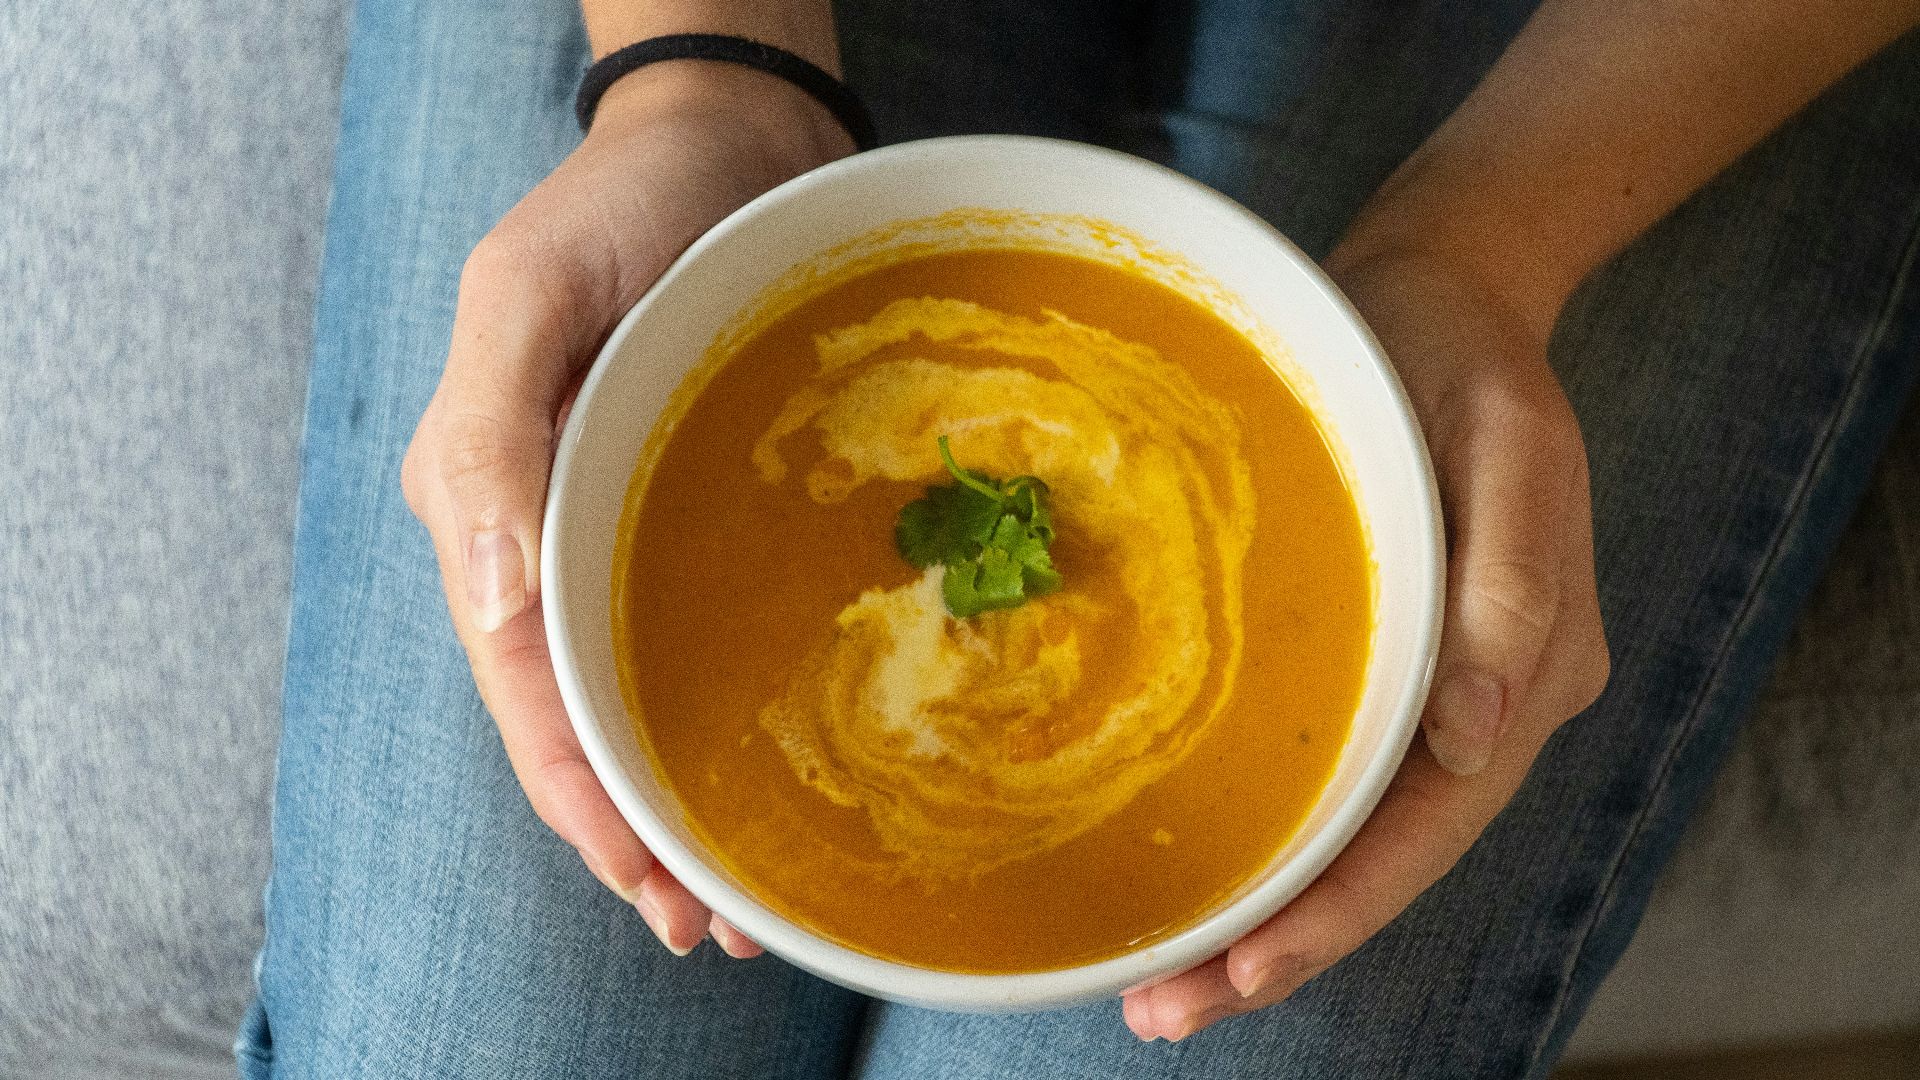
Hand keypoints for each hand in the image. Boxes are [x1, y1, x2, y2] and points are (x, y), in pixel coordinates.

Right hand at [401, 61, 852, 957]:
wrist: (729, 137)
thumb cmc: (626, 204)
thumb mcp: (528, 290)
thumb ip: (489, 439)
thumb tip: (487, 609)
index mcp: (490, 500)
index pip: (525, 683)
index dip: (577, 794)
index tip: (646, 883)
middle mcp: (548, 535)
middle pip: (578, 715)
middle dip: (633, 832)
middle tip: (715, 928)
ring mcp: (622, 530)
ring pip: (639, 694)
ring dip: (680, 798)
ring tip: (747, 897)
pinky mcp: (691, 513)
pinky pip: (699, 635)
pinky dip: (724, 717)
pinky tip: (778, 773)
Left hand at [1122, 244, 1610, 1039]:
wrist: (1438, 291)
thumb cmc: (1470, 360)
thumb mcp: (1513, 449)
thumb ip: (1513, 591)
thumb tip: (1476, 745)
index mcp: (1527, 675)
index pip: (1425, 829)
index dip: (1337, 913)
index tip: (1243, 974)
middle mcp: (1472, 707)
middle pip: (1373, 858)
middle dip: (1277, 946)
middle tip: (1164, 1011)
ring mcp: (1416, 688)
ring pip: (1335, 831)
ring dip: (1254, 911)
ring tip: (1158, 981)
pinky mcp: (1361, 658)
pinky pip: (1307, 768)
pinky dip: (1252, 832)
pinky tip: (1181, 865)